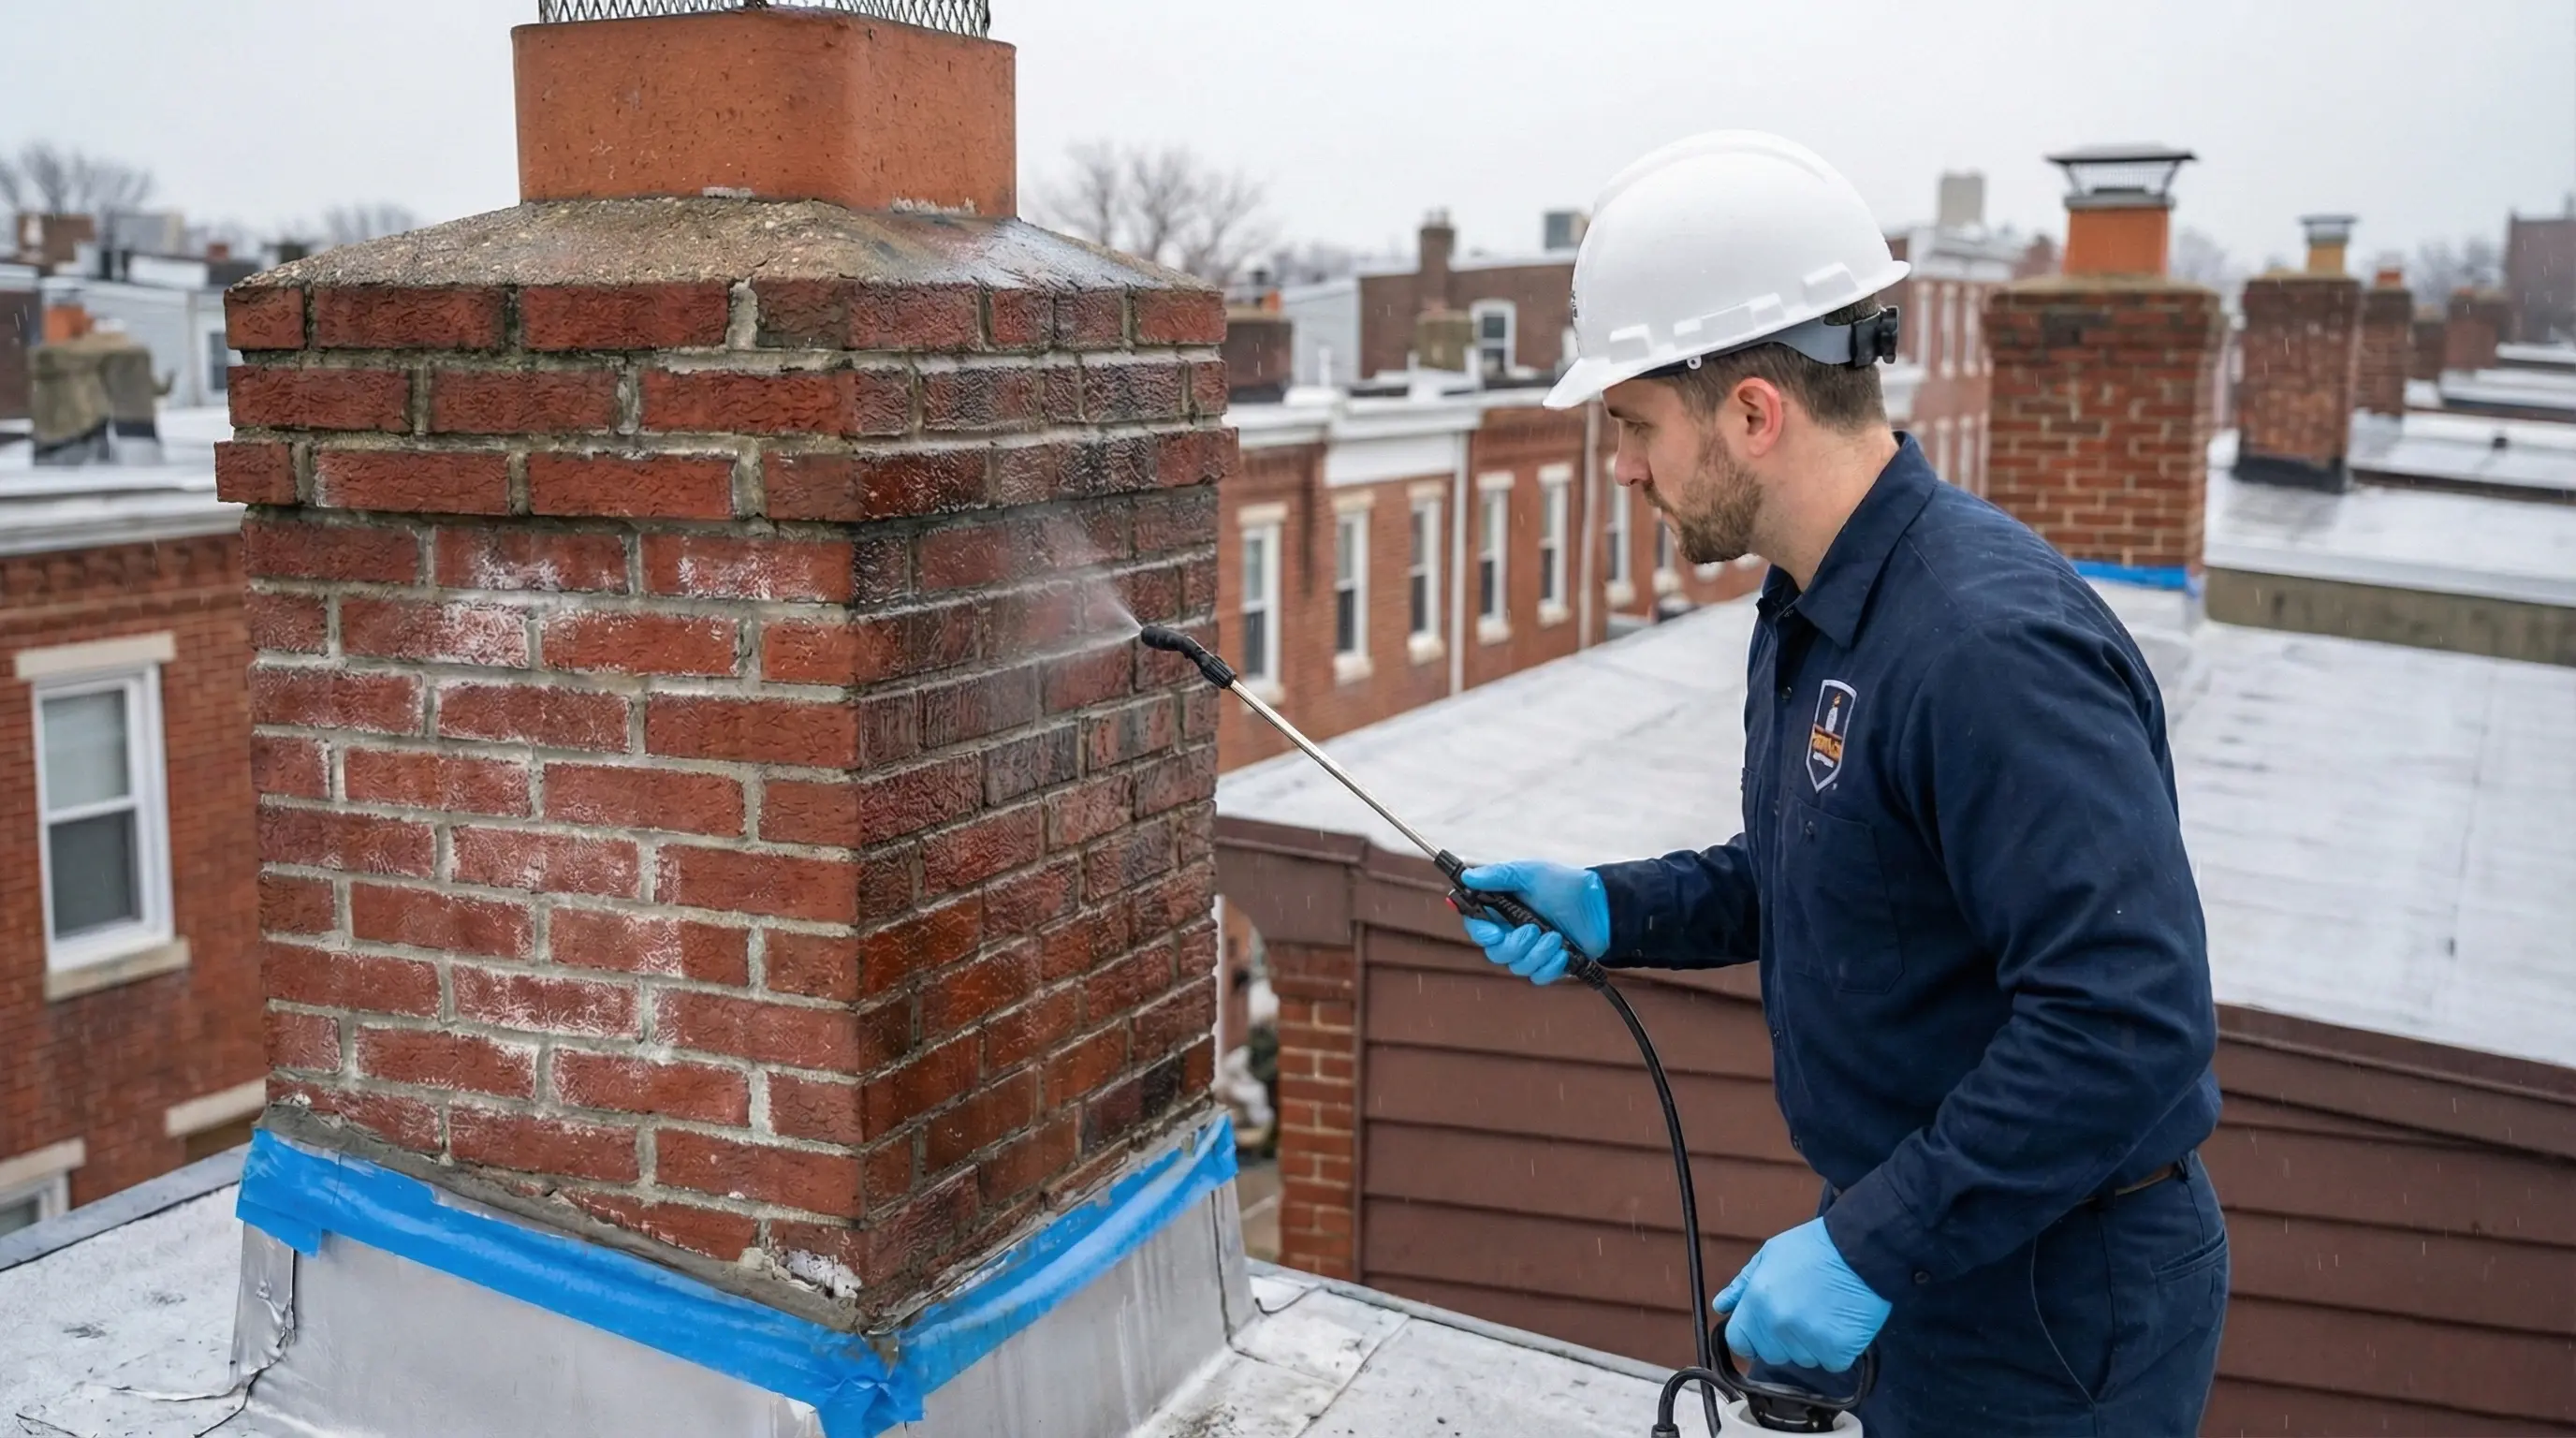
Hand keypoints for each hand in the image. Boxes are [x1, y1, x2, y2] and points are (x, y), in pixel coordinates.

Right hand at [1459, 861, 1611, 956]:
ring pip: (1518, 967)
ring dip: (1537, 954)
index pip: (1479, 928)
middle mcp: (1514, 932)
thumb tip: (1469, 877)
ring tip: (1555, 937)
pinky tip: (1563, 951)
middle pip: (1496, 953)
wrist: (1601, 904)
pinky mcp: (1550, 963)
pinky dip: (1551, 966)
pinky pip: (1539, 977)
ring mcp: (1532, 950)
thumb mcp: (1530, 873)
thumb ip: (1499, 876)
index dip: (1482, 933)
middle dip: (1514, 945)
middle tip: (1533, 930)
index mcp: (1504, 910)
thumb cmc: (1565, 885)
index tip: (1495, 932)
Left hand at [1712, 1218, 1889, 1372]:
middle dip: (1783, 1340)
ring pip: (1802, 1359)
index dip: (1750, 1337)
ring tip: (1824, 1313)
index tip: (1763, 1330)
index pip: (1739, 1342)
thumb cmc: (1815, 1248)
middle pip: (1771, 1354)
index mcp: (1758, 1301)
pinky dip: (1836, 1349)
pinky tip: (1840, 1323)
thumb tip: (1721, 1306)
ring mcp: (1809, 1340)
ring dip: (1810, 1344)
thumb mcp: (1769, 1255)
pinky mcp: (1837, 1350)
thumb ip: (1743, 1284)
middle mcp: (1779, 1325)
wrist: (1861, 1249)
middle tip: (1802, 1313)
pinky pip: (1830, 1362)